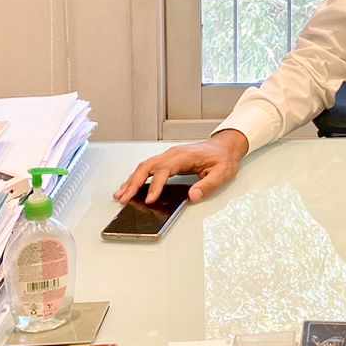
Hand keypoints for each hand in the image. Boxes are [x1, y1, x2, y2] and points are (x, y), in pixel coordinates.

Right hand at [113, 130, 248, 205]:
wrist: (225, 146)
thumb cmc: (223, 158)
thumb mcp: (222, 173)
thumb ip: (208, 185)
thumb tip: (193, 196)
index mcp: (184, 156)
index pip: (164, 170)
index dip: (155, 186)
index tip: (149, 199)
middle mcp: (173, 154)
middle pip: (147, 166)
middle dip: (134, 183)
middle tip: (124, 198)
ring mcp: (169, 156)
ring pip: (145, 166)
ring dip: (131, 180)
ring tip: (120, 195)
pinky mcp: (168, 160)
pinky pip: (148, 167)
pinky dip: (137, 177)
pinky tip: (130, 186)